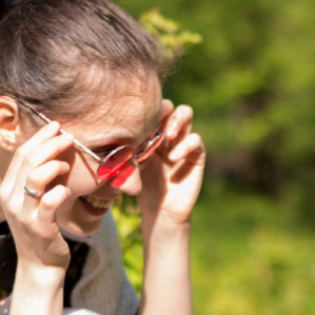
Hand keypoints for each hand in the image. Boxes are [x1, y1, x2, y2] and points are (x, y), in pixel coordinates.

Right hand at [0, 119, 74, 269]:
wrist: (39, 265)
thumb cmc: (40, 229)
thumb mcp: (32, 201)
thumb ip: (36, 179)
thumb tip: (54, 151)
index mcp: (7, 189)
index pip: (20, 154)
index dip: (39, 137)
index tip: (56, 126)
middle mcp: (10, 199)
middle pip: (28, 160)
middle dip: (50, 144)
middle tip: (69, 137)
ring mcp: (23, 213)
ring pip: (35, 176)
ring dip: (54, 165)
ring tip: (67, 166)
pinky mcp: (39, 227)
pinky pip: (50, 201)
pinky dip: (61, 191)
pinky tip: (68, 190)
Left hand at [138, 100, 204, 230]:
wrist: (159, 209)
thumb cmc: (143, 186)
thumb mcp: (133, 163)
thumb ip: (130, 146)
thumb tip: (118, 129)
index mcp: (152, 132)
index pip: (154, 109)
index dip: (149, 108)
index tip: (139, 116)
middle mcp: (169, 133)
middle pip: (171, 105)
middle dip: (164, 109)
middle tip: (157, 122)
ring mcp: (183, 141)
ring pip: (186, 114)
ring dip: (177, 120)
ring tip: (168, 136)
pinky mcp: (196, 155)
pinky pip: (195, 140)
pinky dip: (184, 146)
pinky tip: (172, 158)